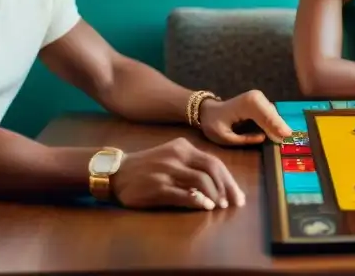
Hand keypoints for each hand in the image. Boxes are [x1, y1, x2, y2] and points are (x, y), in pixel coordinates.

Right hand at [111, 136, 244, 210]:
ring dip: (215, 195)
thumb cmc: (148, 167)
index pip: (214, 161)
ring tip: (220, 206)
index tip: (238, 194)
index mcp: (183, 147)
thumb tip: (219, 186)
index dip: (229, 179)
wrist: (116, 172)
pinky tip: (205, 206)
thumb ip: (193, 167)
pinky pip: (183, 193)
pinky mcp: (157, 186)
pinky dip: (197, 200)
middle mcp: (177, 156)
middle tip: (235, 203)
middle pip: (212, 169)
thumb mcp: (172, 158)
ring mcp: (167, 170)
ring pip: (201, 180)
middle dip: (227, 187)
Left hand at [199, 89, 292, 145]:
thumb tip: (263, 138)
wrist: (209, 111)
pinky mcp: (259, 101)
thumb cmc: (214, 125)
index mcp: (244, 105)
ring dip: (279, 123)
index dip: (274, 124)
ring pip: (272, 111)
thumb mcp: (224, 137)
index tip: (285, 135)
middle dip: (280, 124)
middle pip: (270, 112)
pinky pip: (270, 111)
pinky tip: (280, 130)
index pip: (263, 115)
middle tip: (289, 137)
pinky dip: (276, 120)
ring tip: (286, 135)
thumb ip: (243, 139)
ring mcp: (257, 97)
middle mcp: (253, 97)